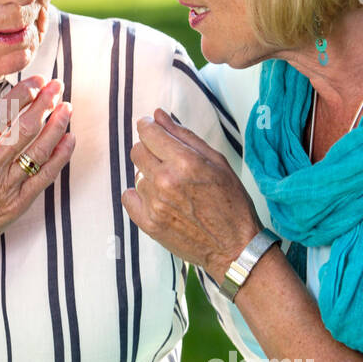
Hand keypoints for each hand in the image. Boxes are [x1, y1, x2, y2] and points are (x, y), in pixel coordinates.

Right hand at [0, 77, 75, 267]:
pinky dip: (60, 158)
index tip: (34, 82)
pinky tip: (69, 139)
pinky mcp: (18, 205)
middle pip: (24, 129)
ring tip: (67, 107)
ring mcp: (6, 189)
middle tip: (57, 86)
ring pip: (39, 151)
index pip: (0, 116)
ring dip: (57, 126)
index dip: (21, 95)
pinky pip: (45, 178)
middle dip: (45, 103)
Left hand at [122, 107, 261, 278]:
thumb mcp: (216, 161)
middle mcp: (166, 181)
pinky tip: (157, 199)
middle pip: (137, 151)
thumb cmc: (231, 202)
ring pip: (137, 175)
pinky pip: (128, 197)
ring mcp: (155, 204)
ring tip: (172, 187)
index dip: (147, 126)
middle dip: (148, 149)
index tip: (149, 127)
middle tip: (165, 159)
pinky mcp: (148, 223)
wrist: (233, 246)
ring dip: (149, 176)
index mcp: (185, 162)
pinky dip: (138, 195)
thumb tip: (158, 115)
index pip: (148, 133)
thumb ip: (184, 136)